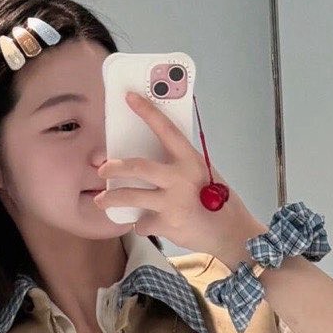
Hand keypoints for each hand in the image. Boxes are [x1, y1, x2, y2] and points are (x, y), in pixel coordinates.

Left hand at [93, 89, 263, 260]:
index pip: (166, 130)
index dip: (147, 112)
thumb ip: (182, 164)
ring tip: (102, 201)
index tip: (130, 98)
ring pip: (131, 197)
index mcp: (191, 161)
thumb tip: (155, 153)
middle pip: (138, 167)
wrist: (231, 234)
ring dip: (112, 199)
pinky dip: (141, 224)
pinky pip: (143, 223)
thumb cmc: (218, 202)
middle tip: (102, 169)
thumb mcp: (205, 174)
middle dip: (115, 167)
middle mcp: (180, 179)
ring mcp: (173, 203)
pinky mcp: (167, 225)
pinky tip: (148, 224)